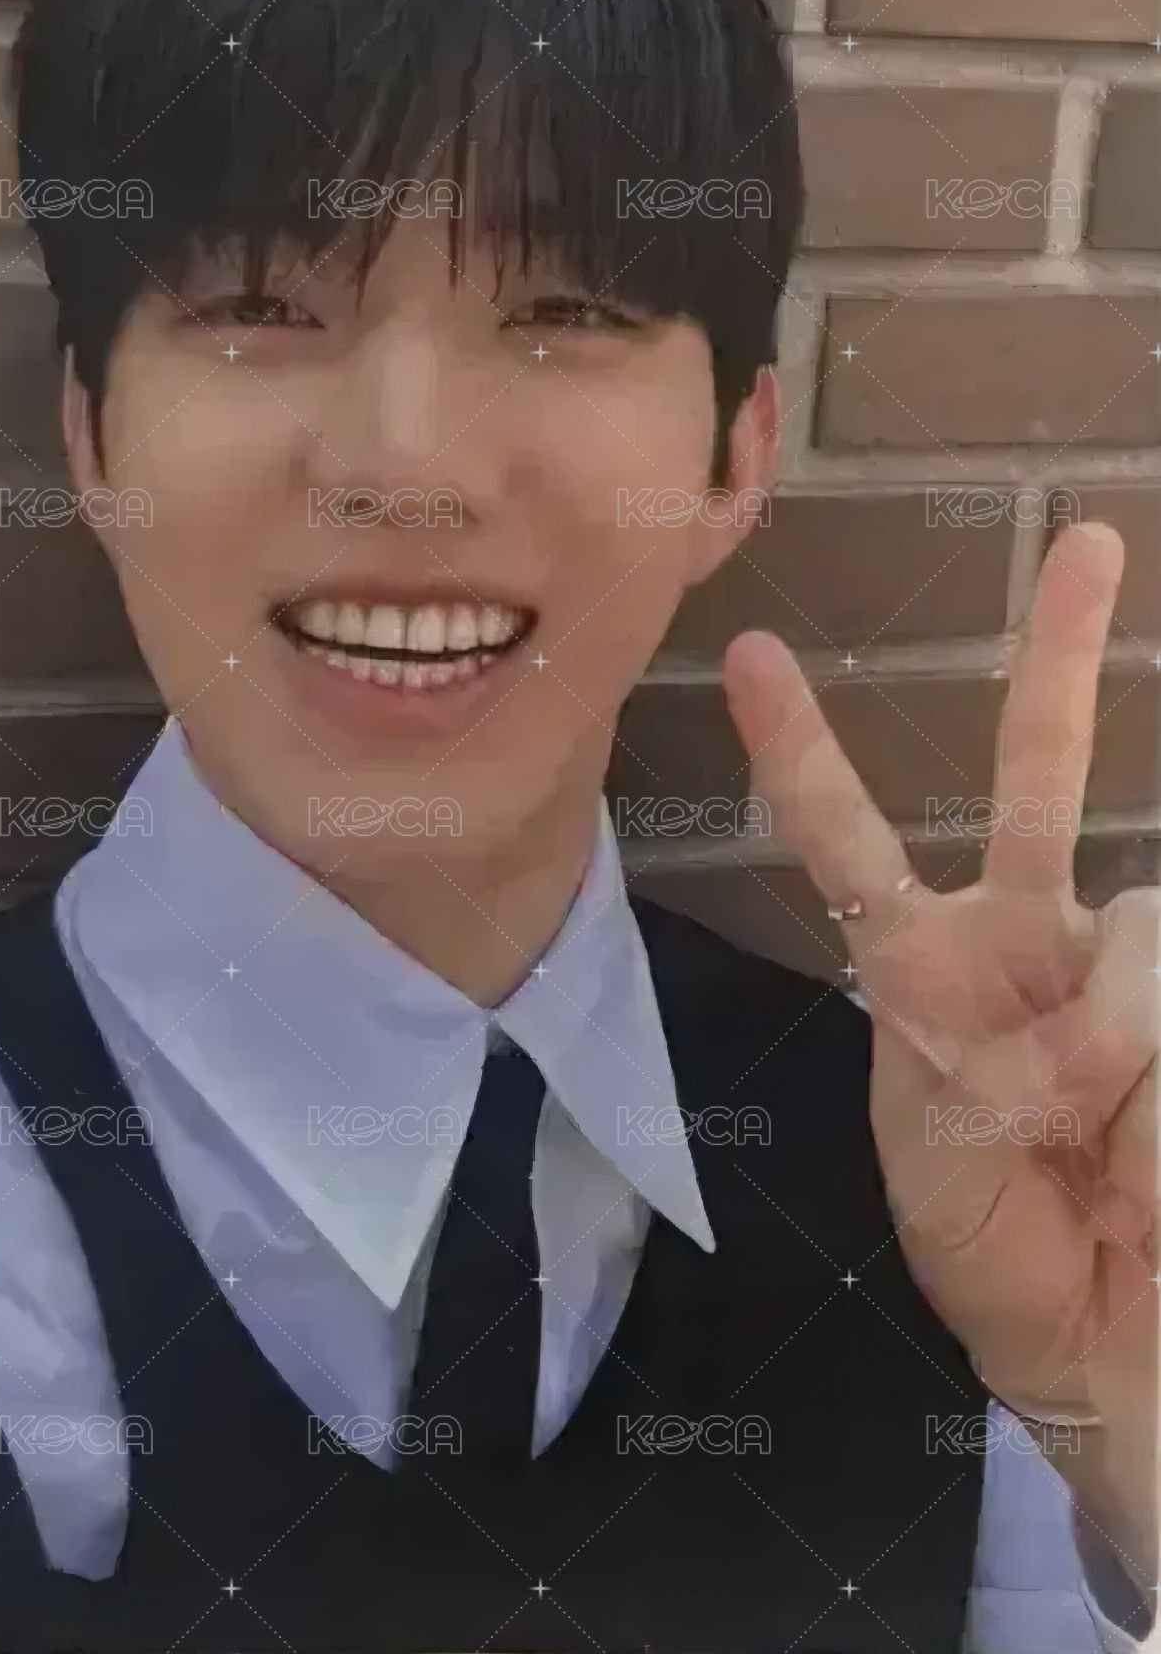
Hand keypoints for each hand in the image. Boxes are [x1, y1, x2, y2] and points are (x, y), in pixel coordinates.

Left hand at [723, 521, 1157, 1581]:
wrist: (1099, 1336)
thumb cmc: (992, 1244)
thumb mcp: (941, 1154)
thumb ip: (995, 1060)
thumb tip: (1108, 1013)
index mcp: (926, 967)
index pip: (852, 842)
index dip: (807, 755)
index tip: (757, 656)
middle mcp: (1028, 936)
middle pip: (1033, 774)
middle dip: (1059, 656)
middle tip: (1087, 541)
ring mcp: (1118, 965)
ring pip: (1144, 933)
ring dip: (1119, 1056)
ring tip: (1110, 1159)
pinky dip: (1156, 1091)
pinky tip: (1144, 1157)